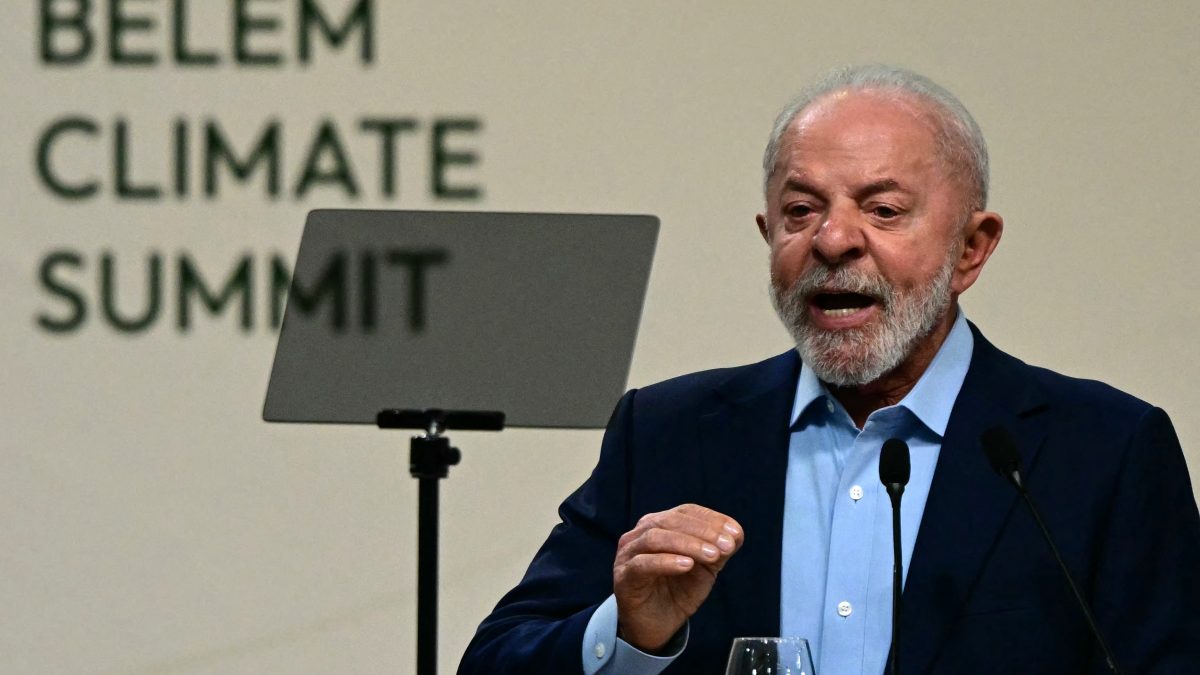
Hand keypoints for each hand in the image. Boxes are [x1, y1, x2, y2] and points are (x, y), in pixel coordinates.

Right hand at [613, 504, 743, 651]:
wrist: (656, 626)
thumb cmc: (678, 592)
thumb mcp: (705, 569)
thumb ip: (718, 551)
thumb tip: (736, 534)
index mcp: (660, 525)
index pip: (685, 512)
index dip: (711, 519)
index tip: (735, 532)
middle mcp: (640, 534)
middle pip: (670, 521)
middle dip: (703, 531)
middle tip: (726, 545)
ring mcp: (628, 554)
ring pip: (655, 538)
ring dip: (688, 544)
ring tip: (712, 555)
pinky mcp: (624, 576)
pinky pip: (642, 564)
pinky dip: (667, 561)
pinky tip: (687, 565)